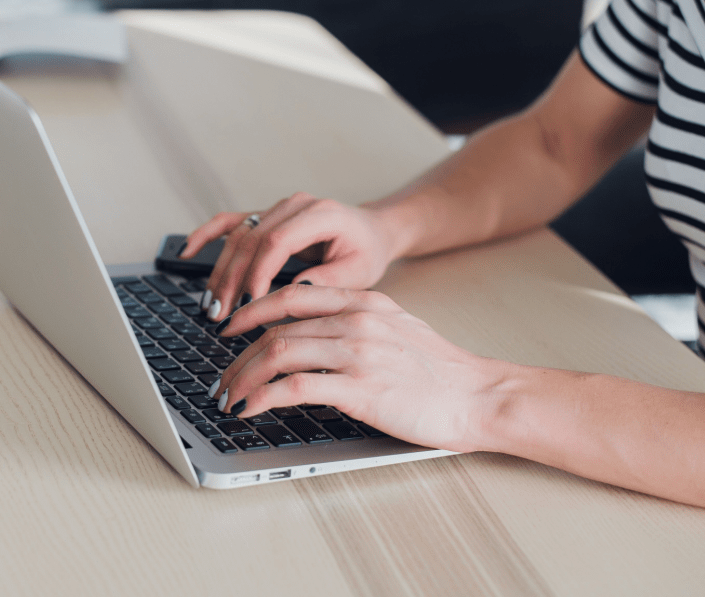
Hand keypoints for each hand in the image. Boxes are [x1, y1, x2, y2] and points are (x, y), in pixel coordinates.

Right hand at [183, 192, 400, 320]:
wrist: (371, 232)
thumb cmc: (366, 252)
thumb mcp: (358, 273)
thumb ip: (325, 281)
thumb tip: (287, 295)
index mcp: (319, 213)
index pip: (277, 240)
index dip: (258, 272)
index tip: (250, 303)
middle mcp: (293, 205)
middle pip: (251, 239)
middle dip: (232, 279)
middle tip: (220, 312)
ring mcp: (276, 208)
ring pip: (237, 237)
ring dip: (220, 271)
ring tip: (211, 304)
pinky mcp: (264, 216)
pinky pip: (230, 223)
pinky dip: (206, 236)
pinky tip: (186, 251)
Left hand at [210, 284, 508, 452]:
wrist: (481, 396)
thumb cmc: (442, 372)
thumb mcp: (398, 327)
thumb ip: (357, 321)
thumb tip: (314, 330)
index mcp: (364, 302)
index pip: (292, 296)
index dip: (252, 310)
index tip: (231, 327)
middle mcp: (356, 321)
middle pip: (277, 329)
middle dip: (239, 355)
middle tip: (222, 377)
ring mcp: (357, 354)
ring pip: (278, 354)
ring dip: (243, 378)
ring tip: (228, 397)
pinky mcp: (360, 389)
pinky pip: (293, 388)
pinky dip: (262, 397)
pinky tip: (249, 408)